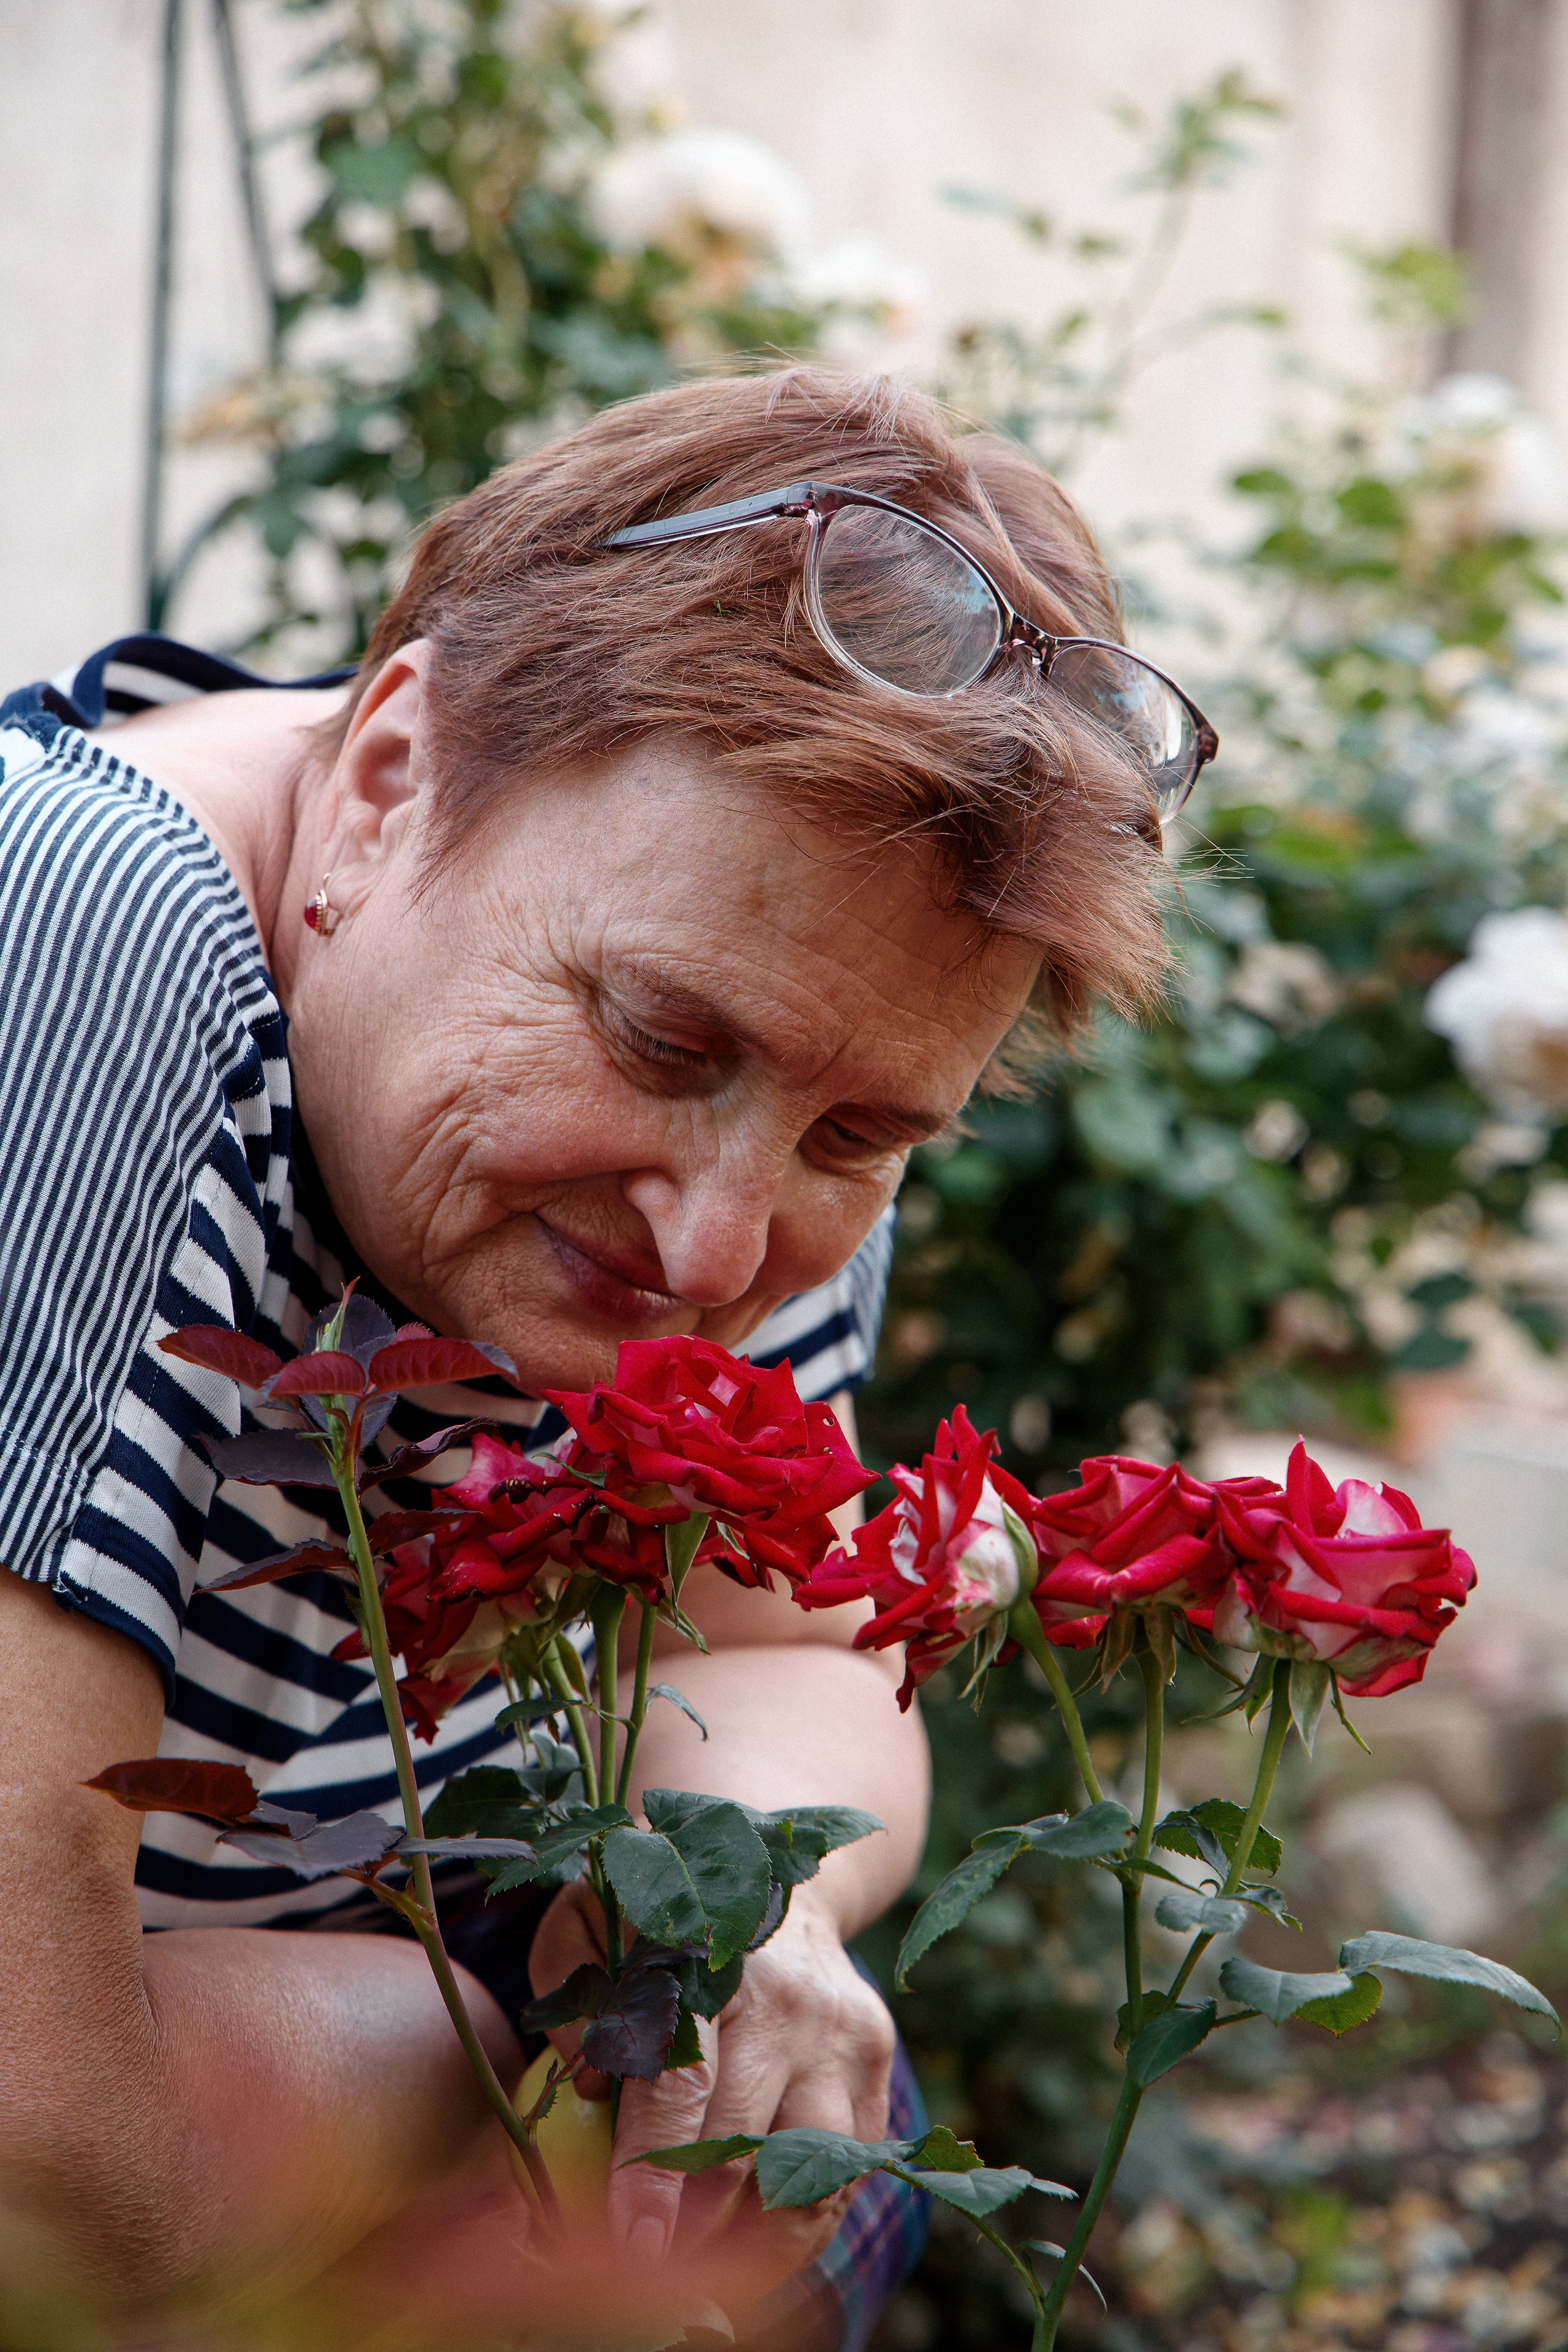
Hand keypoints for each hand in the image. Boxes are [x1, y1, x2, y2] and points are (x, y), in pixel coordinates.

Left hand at [528, 1879, 895, 2298]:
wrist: (781, 1883)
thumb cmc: (663, 1921)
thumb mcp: (593, 1926)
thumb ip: (573, 1998)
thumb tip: (590, 2089)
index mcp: (710, 1964)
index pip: (683, 2087)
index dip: (653, 2175)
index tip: (628, 2244)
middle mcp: (787, 2003)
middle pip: (743, 2148)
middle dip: (691, 2230)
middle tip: (648, 2279)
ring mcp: (841, 2036)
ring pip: (809, 2177)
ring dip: (753, 2246)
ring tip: (704, 2278)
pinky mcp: (876, 2062)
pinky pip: (847, 2172)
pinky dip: (802, 2224)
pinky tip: (754, 2244)